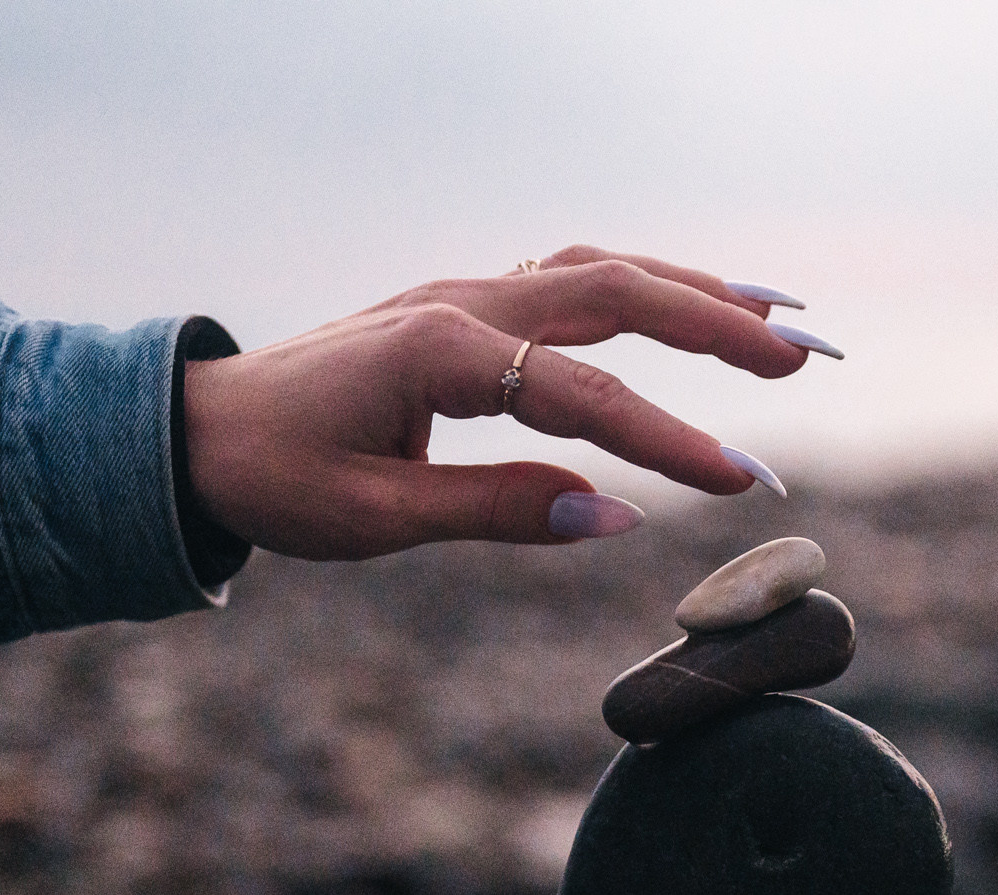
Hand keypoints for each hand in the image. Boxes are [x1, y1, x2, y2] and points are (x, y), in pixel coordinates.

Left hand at [180, 246, 825, 560]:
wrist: (199, 429)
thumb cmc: (276, 480)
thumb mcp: (375, 519)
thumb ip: (496, 511)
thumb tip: (615, 522)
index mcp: (434, 353)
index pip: (578, 394)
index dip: (663, 439)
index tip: (736, 480)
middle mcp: (460, 303)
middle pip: (613, 291)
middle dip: (713, 325)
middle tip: (798, 364)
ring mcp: (466, 292)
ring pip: (602, 270)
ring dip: (695, 290)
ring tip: (779, 323)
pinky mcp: (468, 306)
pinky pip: (574, 278)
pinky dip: (648, 286)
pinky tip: (699, 304)